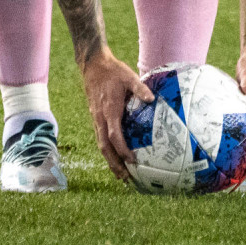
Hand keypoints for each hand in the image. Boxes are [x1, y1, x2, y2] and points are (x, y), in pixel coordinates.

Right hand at [81, 49, 154, 179]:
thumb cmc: (113, 71)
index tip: (132, 160)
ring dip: (110, 161)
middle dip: (114, 164)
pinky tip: (115, 158)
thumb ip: (140, 88)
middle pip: (104, 147)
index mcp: (109, 111)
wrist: (93, 66)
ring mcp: (96, 119)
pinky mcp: (96, 118)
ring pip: (101, 145)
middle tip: (125, 178)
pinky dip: (107, 152)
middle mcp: (100, 118)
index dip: (122, 149)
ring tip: (120, 175)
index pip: (114, 136)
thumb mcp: (129, 76)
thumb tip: (152, 99)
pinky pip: (100, 139)